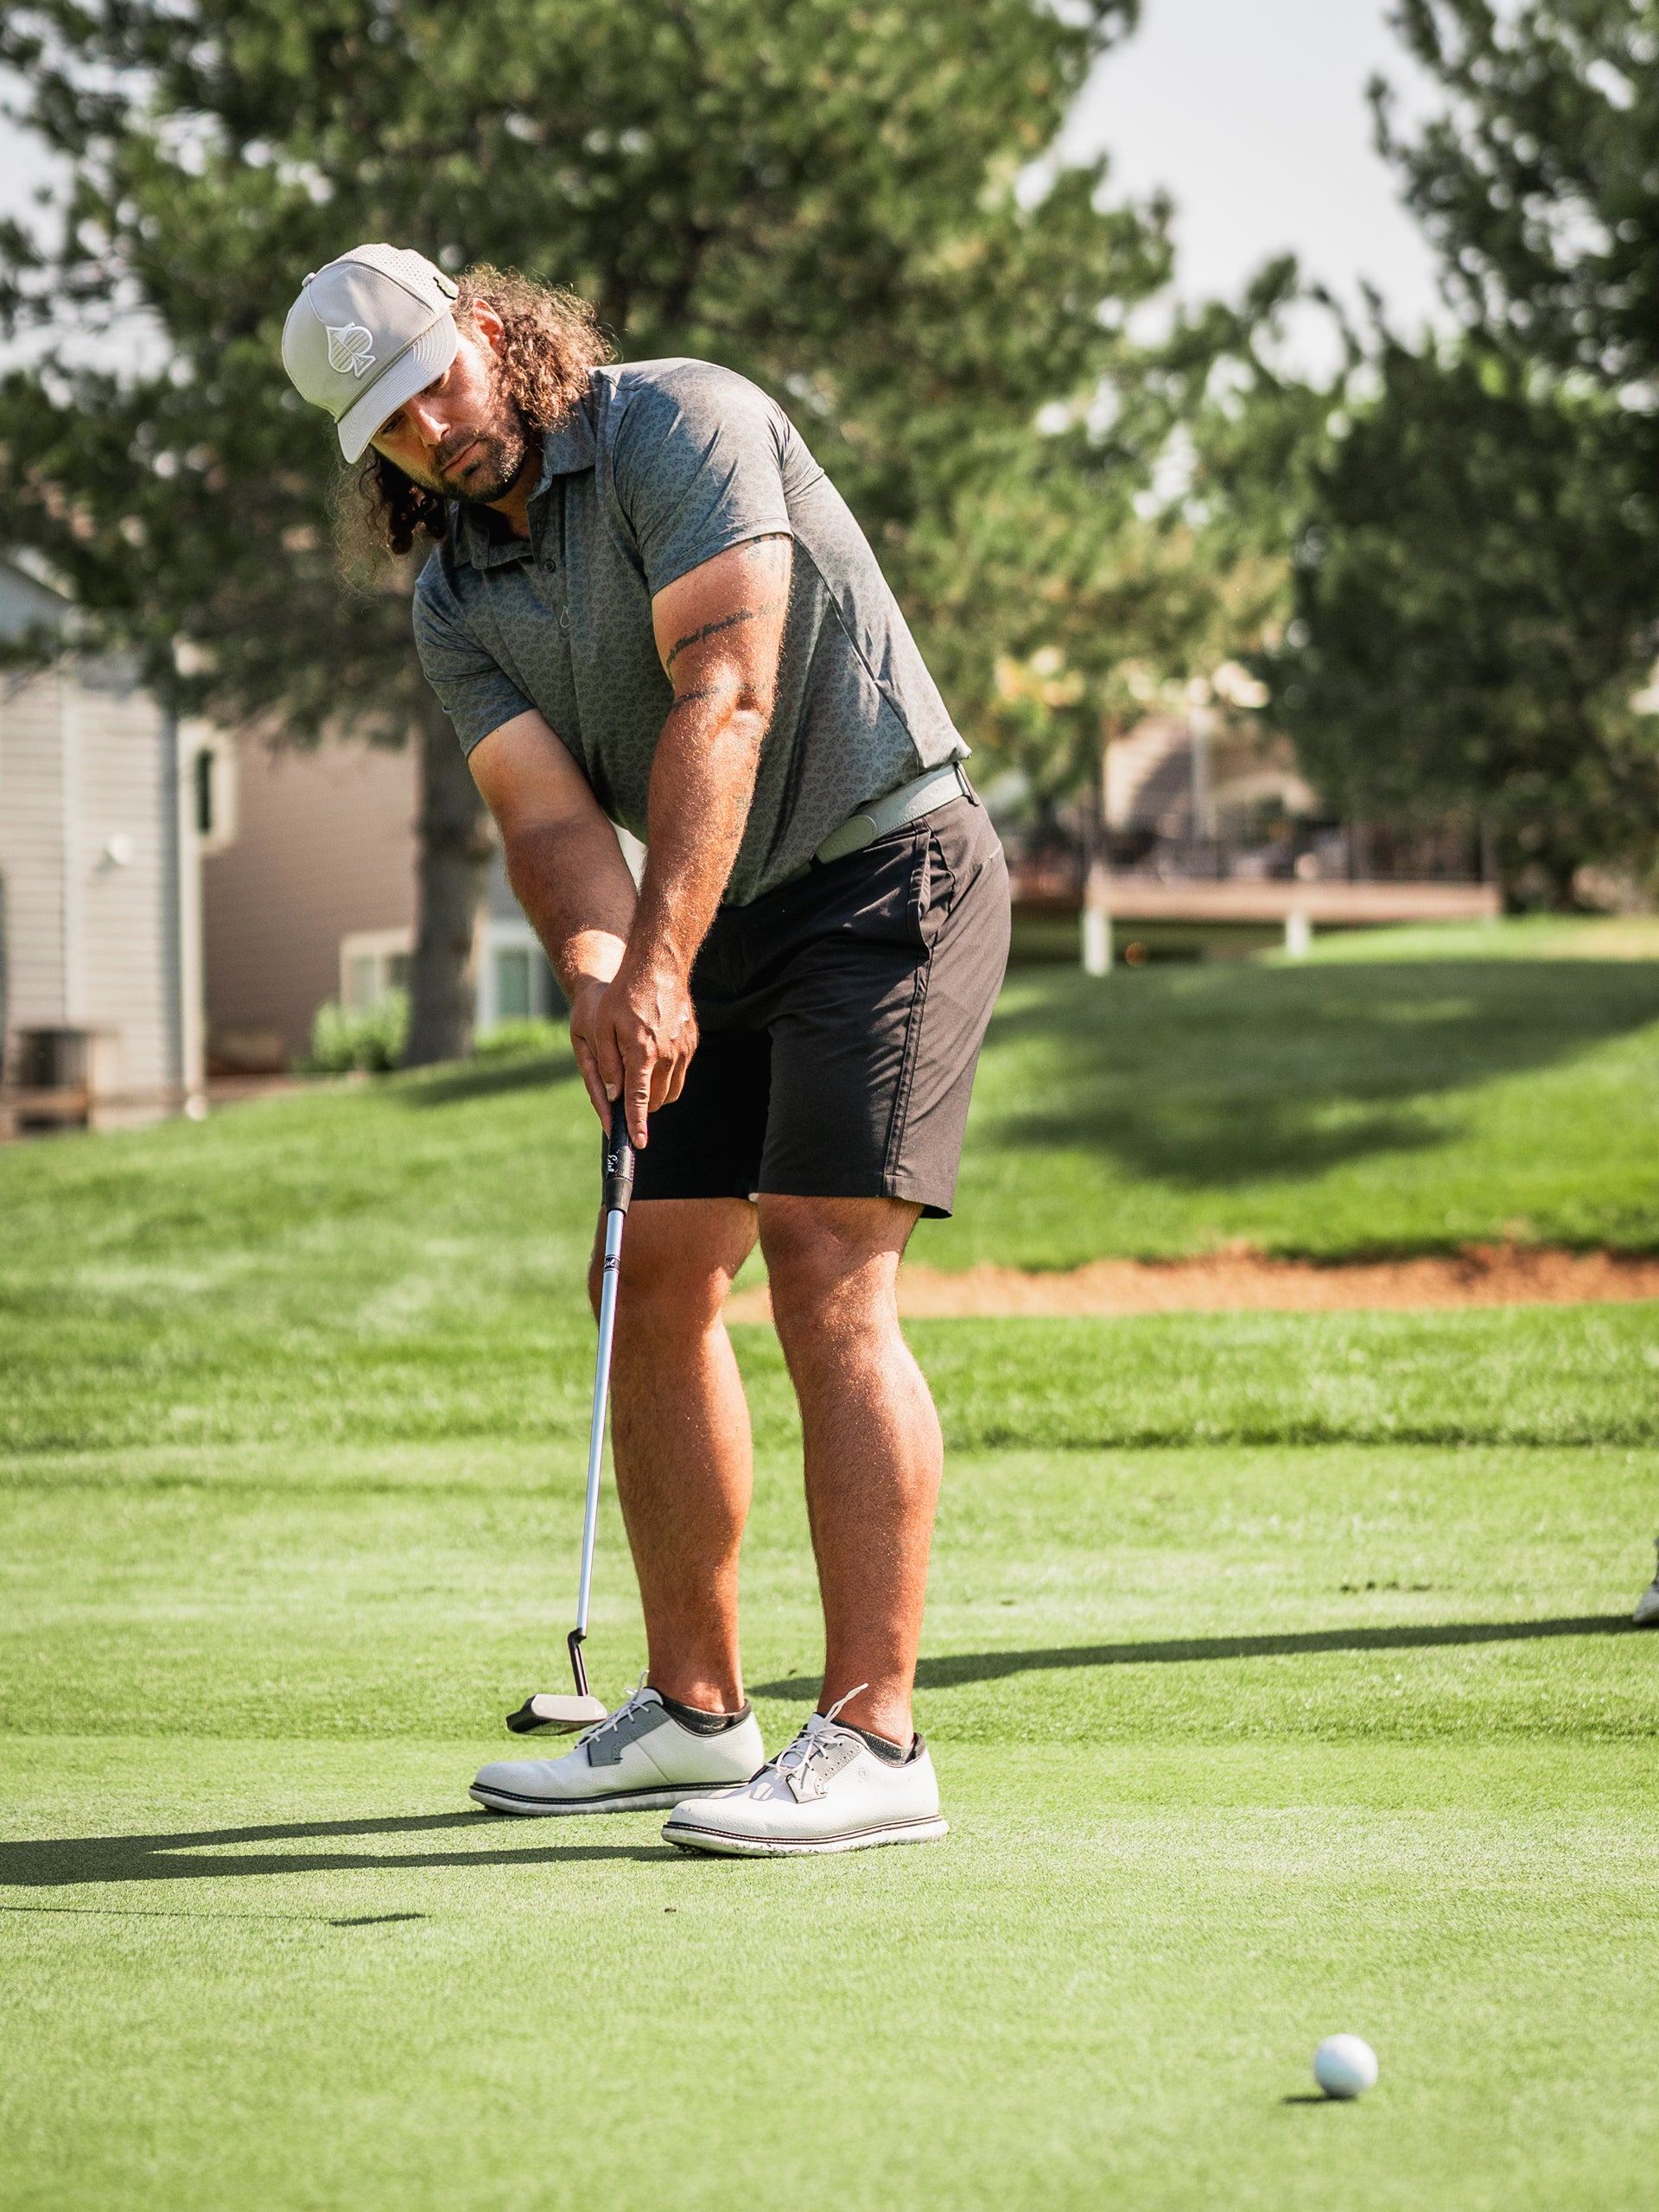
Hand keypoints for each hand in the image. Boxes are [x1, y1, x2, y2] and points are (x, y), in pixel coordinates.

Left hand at [568, 958, 697, 1144]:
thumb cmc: (623, 995)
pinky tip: (654, 1056)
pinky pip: (681, 1072)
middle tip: (626, 1094)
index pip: (640, 1099)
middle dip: (642, 1105)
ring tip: (639, 1073)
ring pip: (671, 1090)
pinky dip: (667, 1074)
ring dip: (655, 1092)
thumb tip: (613, 1094)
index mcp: (642, 1053)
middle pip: (657, 1099)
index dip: (638, 1124)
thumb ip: (608, 1064)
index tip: (639, 1144)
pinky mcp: (692, 1042)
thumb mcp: (603, 1028)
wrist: (658, 966)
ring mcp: (683, 1049)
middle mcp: (668, 1055)